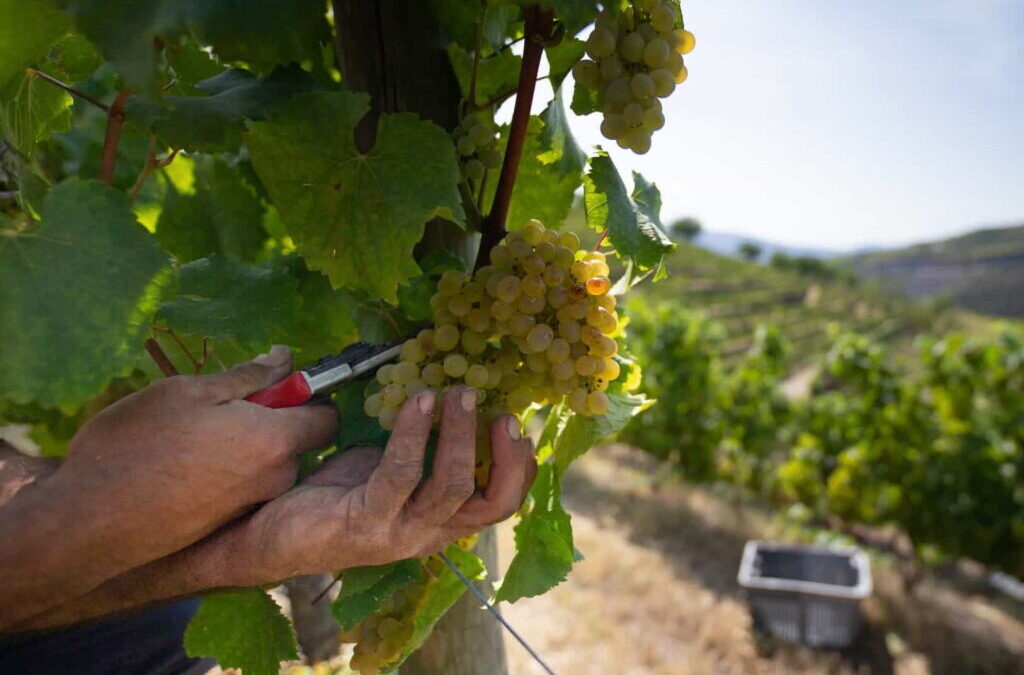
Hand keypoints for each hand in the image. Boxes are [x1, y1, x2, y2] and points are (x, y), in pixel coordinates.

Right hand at [49, 346, 337, 571]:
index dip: (309, 395)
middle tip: (218, 406)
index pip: (328, 417)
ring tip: (192, 436)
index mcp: (275, 441)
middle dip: (272, 420)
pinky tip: (184, 466)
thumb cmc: (136, 446)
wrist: (87, 524)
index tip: (276, 383)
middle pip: (297, 441)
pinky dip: (227, 473)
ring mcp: (253, 508)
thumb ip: (246, 376)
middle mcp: (276, 479)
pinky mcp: (228, 528)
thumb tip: (285, 359)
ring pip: (268, 465)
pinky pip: (245, 488)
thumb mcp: (187, 392)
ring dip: (245, 446)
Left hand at [206, 387, 535, 583]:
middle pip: (492, 504)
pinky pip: (401, 474)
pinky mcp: (363, 524)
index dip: (518, 467)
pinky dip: (414, 433)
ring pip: (451, 487)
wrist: (265, 534)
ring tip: (457, 393)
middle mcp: (427, 534)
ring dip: (459, 434)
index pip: (500, 504)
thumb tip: (450, 395)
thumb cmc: (332, 495)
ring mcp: (397, 534)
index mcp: (439, 521)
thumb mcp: (387, 469)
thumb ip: (423, 449)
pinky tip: (418, 401)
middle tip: (499, 409)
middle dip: (504, 454)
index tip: (516, 422)